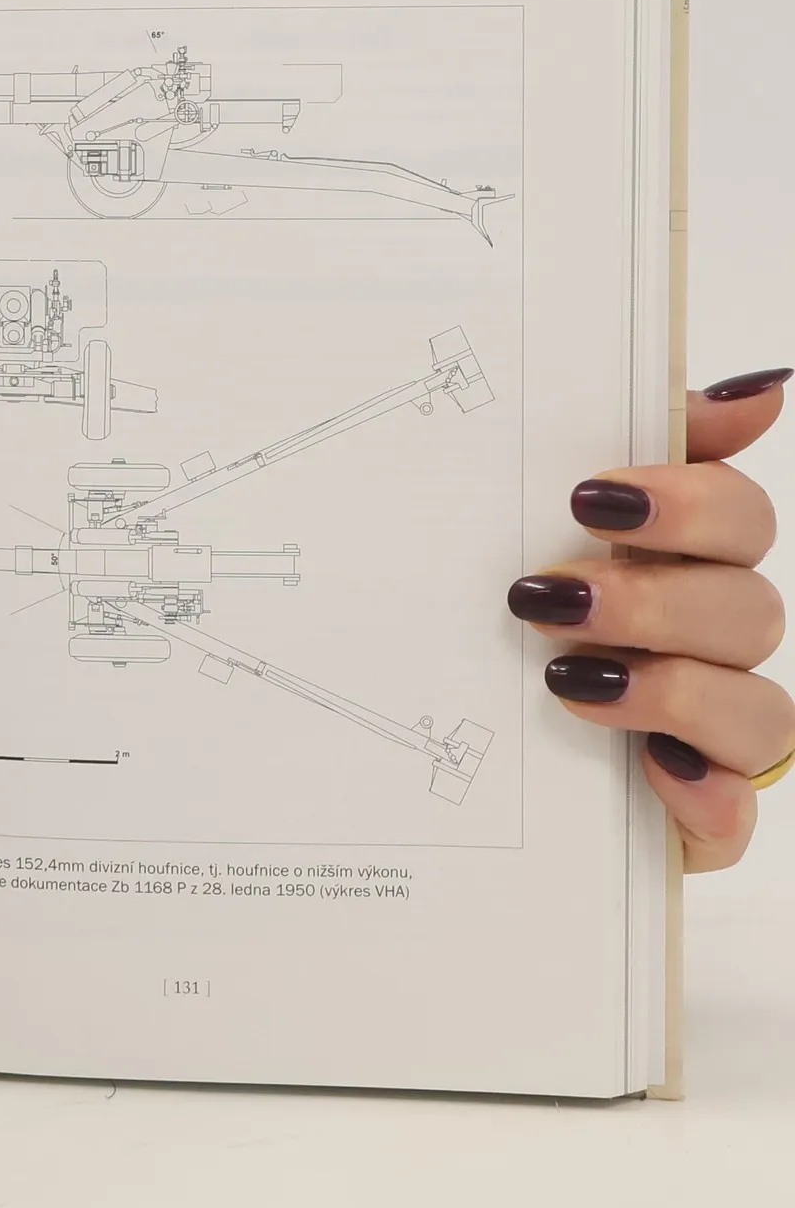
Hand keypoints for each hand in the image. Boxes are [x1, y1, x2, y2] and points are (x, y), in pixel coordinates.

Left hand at [509, 366, 791, 870]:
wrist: (446, 765)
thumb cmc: (498, 631)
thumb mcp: (523, 537)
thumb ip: (617, 453)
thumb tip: (760, 389)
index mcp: (679, 568)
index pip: (737, 517)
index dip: (686, 500)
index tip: (589, 496)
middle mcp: (709, 648)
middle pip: (747, 606)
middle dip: (652, 597)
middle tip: (542, 595)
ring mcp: (712, 738)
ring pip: (755, 709)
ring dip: (669, 689)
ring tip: (568, 679)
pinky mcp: (695, 818)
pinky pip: (733, 815)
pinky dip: (706, 795)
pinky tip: (658, 771)